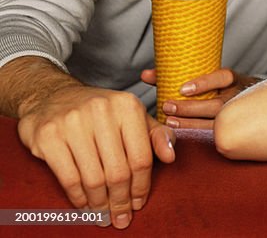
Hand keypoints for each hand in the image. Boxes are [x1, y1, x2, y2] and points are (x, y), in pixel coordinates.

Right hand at [17, 84, 174, 229]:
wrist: (54, 97)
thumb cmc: (101, 112)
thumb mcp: (133, 116)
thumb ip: (156, 135)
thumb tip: (170, 157)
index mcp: (128, 106)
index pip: (141, 158)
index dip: (142, 186)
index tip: (139, 203)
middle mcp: (101, 111)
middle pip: (118, 172)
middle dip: (121, 201)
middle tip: (120, 217)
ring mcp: (72, 123)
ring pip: (94, 178)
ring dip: (100, 204)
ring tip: (103, 215)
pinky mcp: (48, 136)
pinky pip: (69, 178)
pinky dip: (79, 198)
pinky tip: (85, 205)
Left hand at [141, 68, 258, 129]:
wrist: (254, 104)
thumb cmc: (220, 88)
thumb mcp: (209, 77)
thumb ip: (176, 75)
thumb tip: (145, 74)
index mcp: (234, 80)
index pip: (223, 77)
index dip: (203, 83)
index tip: (182, 89)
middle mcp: (238, 97)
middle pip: (216, 105)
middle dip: (190, 108)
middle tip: (167, 107)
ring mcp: (237, 115)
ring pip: (215, 122)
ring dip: (190, 123)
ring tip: (169, 121)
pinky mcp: (233, 130)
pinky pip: (216, 135)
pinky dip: (197, 134)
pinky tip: (181, 134)